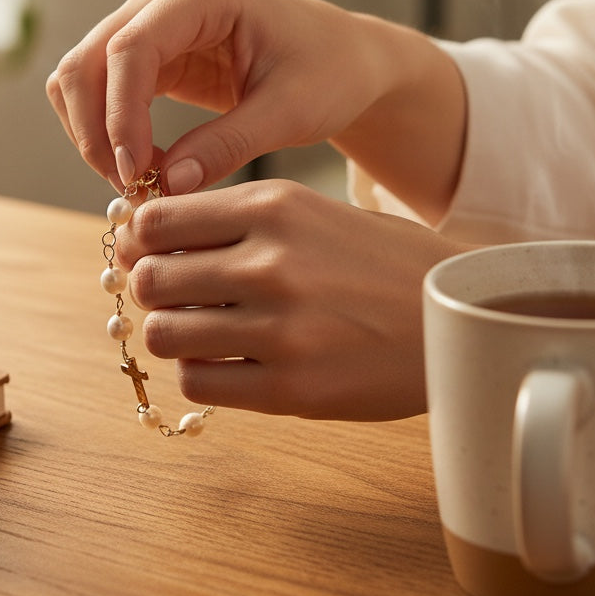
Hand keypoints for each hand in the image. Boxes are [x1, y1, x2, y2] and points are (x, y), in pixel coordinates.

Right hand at [47, 0, 465, 221]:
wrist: (343, 61)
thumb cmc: (330, 72)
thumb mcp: (292, 111)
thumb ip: (230, 144)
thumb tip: (169, 185)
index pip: (131, 47)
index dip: (120, 114)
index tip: (133, 172)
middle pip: (89, 60)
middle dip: (96, 131)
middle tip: (132, 190)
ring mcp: (149, 19)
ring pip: (79, 76)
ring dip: (92, 134)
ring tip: (139, 182)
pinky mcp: (146, 51)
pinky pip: (97, 90)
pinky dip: (104, 131)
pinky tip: (142, 165)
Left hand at [115, 180, 471, 420]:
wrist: (455, 315)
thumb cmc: (373, 259)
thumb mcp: (305, 211)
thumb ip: (227, 218)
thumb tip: (139, 238)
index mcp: (273, 207)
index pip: (154, 220)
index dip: (139, 240)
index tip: (148, 251)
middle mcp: (271, 263)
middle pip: (150, 280)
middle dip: (150, 289)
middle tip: (174, 295)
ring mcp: (281, 329)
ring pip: (164, 334)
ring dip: (172, 333)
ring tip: (202, 331)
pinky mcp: (291, 388)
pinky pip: (197, 382)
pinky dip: (201, 372)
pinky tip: (229, 362)